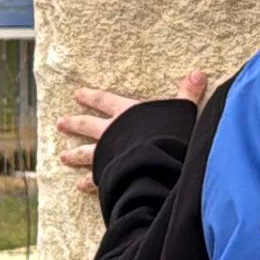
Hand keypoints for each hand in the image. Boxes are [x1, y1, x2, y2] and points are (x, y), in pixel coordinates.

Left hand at [56, 74, 206, 194]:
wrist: (156, 161)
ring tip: (62, 157)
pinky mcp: (110, 174)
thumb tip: (199, 73)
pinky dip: (89, 182)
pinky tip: (80, 186)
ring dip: (74, 155)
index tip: (78, 94)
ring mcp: (108, 155)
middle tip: (60, 124)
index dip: (92, 97)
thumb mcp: (181, 110)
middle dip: (75, 124)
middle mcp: (112, 132)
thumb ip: (188, 93)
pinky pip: (96, 179)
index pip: (105, 101)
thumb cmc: (168, 134)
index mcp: (127, 113)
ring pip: (86, 153)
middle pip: (89, 126)